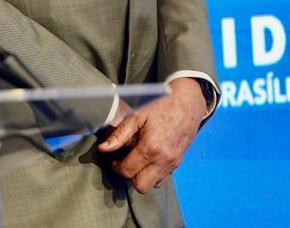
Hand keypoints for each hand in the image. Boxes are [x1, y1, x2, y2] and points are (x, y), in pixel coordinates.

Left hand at [95, 78, 207, 193]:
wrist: (186, 103)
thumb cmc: (160, 106)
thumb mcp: (136, 116)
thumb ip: (119, 135)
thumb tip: (103, 149)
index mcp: (151, 148)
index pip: (128, 171)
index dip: (117, 167)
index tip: (114, 159)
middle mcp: (163, 160)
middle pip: (141, 186)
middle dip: (129, 177)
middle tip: (124, 163)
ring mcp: (173, 163)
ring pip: (153, 185)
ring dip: (142, 177)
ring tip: (136, 160)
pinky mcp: (178, 163)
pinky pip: (163, 178)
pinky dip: (153, 174)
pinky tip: (148, 159)